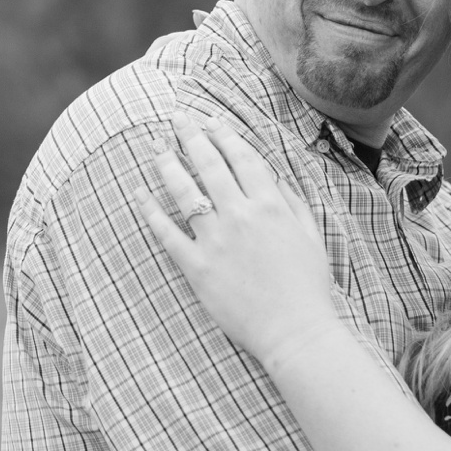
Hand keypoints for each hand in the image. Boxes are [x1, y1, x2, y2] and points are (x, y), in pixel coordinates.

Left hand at [140, 117, 340, 365]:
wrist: (294, 331)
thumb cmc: (307, 286)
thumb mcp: (310, 236)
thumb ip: (291, 202)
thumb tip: (272, 176)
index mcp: (271, 206)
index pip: (242, 158)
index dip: (224, 135)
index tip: (211, 120)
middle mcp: (241, 216)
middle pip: (209, 166)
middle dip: (190, 136)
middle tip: (176, 118)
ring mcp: (216, 241)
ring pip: (184, 191)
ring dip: (167, 163)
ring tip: (156, 145)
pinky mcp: (197, 268)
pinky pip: (167, 233)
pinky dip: (150, 211)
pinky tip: (140, 193)